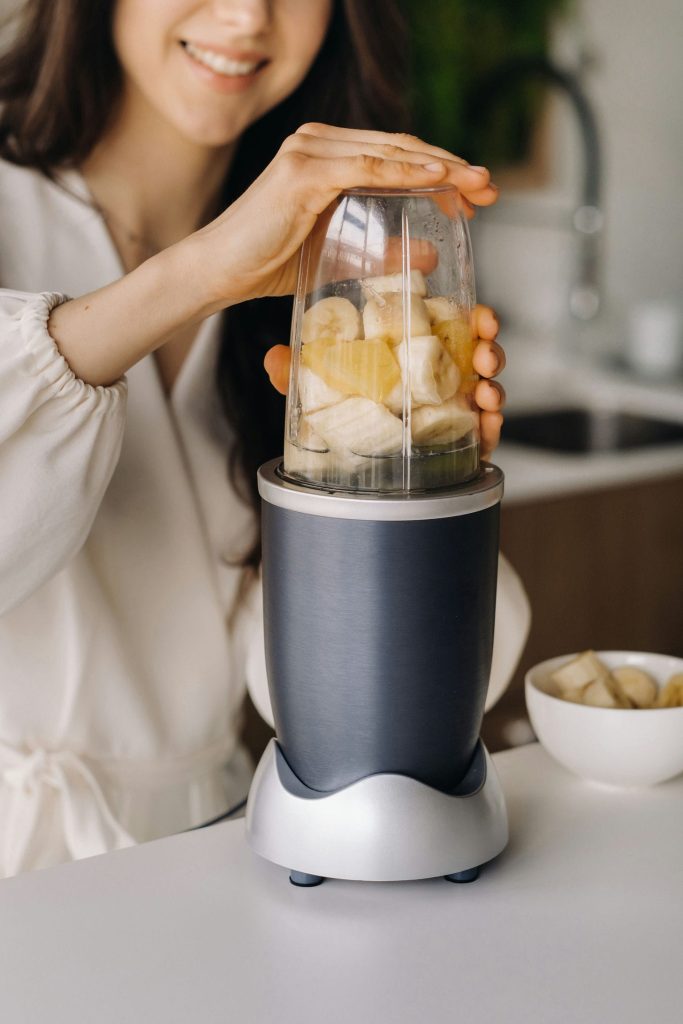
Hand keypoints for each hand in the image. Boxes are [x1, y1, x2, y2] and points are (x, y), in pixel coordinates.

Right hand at [190, 123, 497, 311]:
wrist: (219, 272)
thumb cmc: (268, 264)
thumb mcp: (340, 256)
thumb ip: (383, 252)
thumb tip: (433, 253)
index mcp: (327, 157)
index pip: (396, 156)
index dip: (442, 170)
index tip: (477, 194)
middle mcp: (318, 142)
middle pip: (401, 147)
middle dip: (453, 167)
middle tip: (491, 188)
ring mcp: (310, 151)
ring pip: (390, 151)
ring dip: (440, 166)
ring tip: (477, 185)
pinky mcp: (303, 171)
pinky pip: (365, 166)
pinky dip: (405, 170)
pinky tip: (438, 177)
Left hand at [264, 303, 505, 458]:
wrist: (343, 476)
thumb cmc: (338, 419)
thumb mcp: (318, 389)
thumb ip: (299, 374)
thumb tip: (275, 357)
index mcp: (411, 356)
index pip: (451, 330)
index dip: (473, 321)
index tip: (480, 318)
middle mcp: (433, 383)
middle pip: (474, 360)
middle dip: (490, 352)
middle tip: (484, 353)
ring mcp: (444, 415)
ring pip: (482, 395)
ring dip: (494, 389)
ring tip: (486, 392)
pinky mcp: (451, 448)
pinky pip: (479, 439)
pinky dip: (490, 432)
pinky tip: (488, 424)